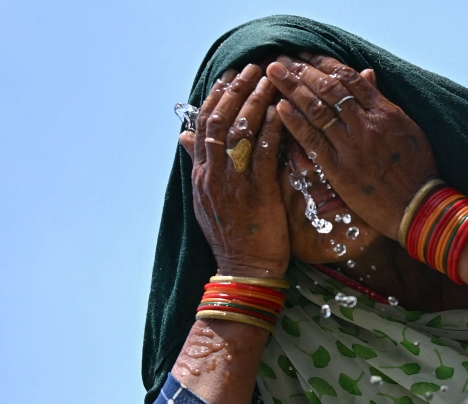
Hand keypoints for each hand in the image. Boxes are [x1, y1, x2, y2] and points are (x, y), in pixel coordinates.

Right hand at [179, 64, 288, 277]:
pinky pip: (263, 153)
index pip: (203, 126)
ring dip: (255, 100)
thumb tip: (184, 137)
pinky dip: (272, 129)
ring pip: (240, 131)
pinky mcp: (257, 193)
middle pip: (220, 121)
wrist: (244, 271)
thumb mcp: (207, 200)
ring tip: (270, 79)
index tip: (229, 76)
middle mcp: (213, 175)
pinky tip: (282, 111)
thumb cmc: (234, 237)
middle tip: (253, 67)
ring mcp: (233, 184)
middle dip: (236, 90)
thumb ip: (200, 166)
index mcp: (201, 176)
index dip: (216, 97)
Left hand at [265, 54, 438, 239]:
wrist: (418, 206)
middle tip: (282, 59)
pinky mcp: (340, 169)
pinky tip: (280, 107)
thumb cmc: (418, 170)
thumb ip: (383, 101)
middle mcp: (366, 124)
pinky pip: (313, 140)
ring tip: (275, 74)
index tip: (307, 56)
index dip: (325, 64)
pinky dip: (296, 123)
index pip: (350, 79)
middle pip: (329, 88)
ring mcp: (352, 146)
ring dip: (293, 89)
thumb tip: (367, 74)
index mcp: (384, 112)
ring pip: (318, 109)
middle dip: (303, 71)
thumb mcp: (408, 128)